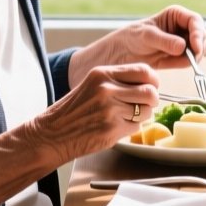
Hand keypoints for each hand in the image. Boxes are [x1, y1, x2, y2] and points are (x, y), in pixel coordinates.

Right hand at [28, 62, 160, 162]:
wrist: (52, 134)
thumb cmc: (73, 110)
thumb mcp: (92, 84)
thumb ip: (117, 80)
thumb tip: (149, 82)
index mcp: (103, 74)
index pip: (144, 70)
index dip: (153, 80)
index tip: (152, 86)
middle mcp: (107, 89)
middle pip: (150, 92)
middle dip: (152, 100)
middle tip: (145, 104)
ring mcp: (110, 110)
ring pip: (146, 111)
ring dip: (141, 116)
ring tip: (125, 117)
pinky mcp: (112, 129)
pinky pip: (136, 127)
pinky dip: (131, 128)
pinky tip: (115, 127)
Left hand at [73, 5, 205, 84]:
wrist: (121, 54)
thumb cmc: (131, 38)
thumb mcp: (146, 37)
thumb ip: (164, 41)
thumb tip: (182, 46)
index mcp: (176, 15)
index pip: (195, 21)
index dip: (198, 32)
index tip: (195, 46)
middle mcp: (182, 27)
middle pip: (201, 35)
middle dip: (200, 46)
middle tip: (195, 58)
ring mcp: (183, 42)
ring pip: (199, 49)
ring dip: (195, 56)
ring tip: (184, 62)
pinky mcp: (180, 56)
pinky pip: (191, 60)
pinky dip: (188, 63)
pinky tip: (177, 64)